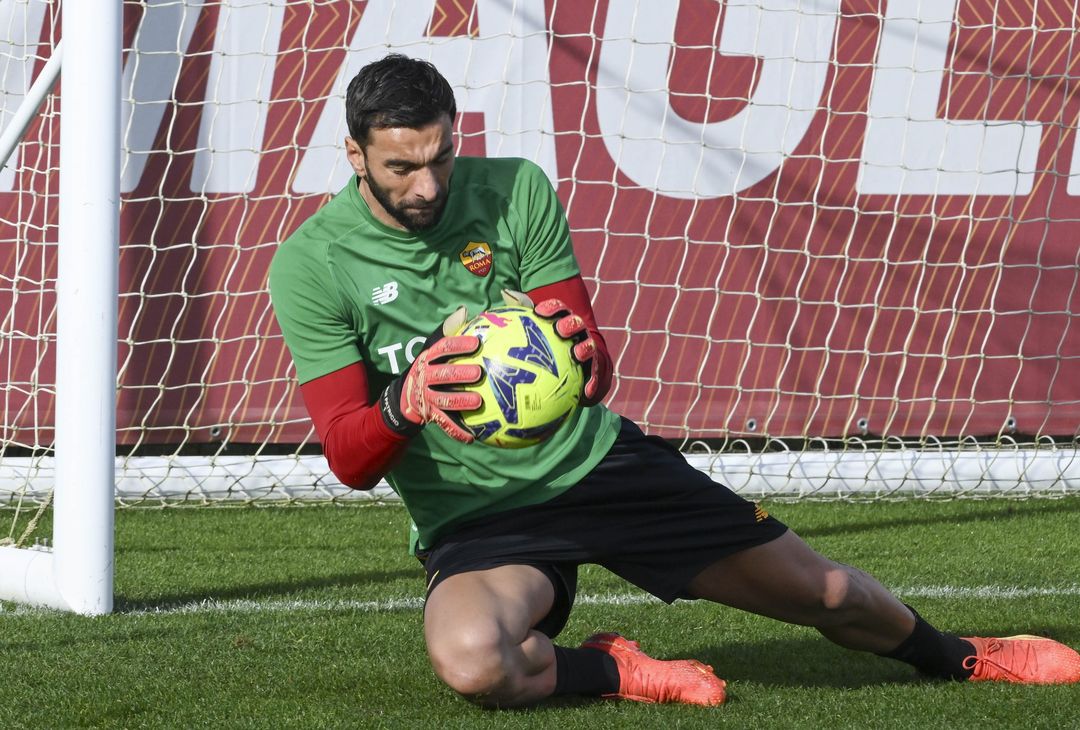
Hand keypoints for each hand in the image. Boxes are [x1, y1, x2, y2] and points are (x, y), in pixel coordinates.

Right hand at [378, 306, 481, 442]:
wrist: (406, 396)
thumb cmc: (431, 367)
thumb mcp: (435, 348)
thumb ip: (449, 331)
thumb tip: (464, 310)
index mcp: (429, 357)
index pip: (443, 348)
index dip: (459, 345)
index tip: (477, 343)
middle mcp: (425, 376)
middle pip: (442, 374)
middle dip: (460, 374)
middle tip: (479, 373)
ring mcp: (426, 397)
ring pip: (443, 400)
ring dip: (460, 402)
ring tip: (478, 402)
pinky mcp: (429, 415)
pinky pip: (444, 424)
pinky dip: (457, 431)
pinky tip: (472, 436)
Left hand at [529, 294, 608, 405]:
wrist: (569, 365)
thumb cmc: (543, 344)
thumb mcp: (530, 330)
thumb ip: (520, 313)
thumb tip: (505, 292)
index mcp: (560, 320)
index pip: (558, 308)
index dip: (551, 308)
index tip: (540, 312)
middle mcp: (575, 332)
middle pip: (575, 323)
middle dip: (569, 324)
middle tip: (560, 329)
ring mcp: (585, 349)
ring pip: (588, 345)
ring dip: (584, 348)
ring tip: (577, 354)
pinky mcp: (592, 368)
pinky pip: (593, 375)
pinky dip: (591, 382)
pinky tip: (587, 392)